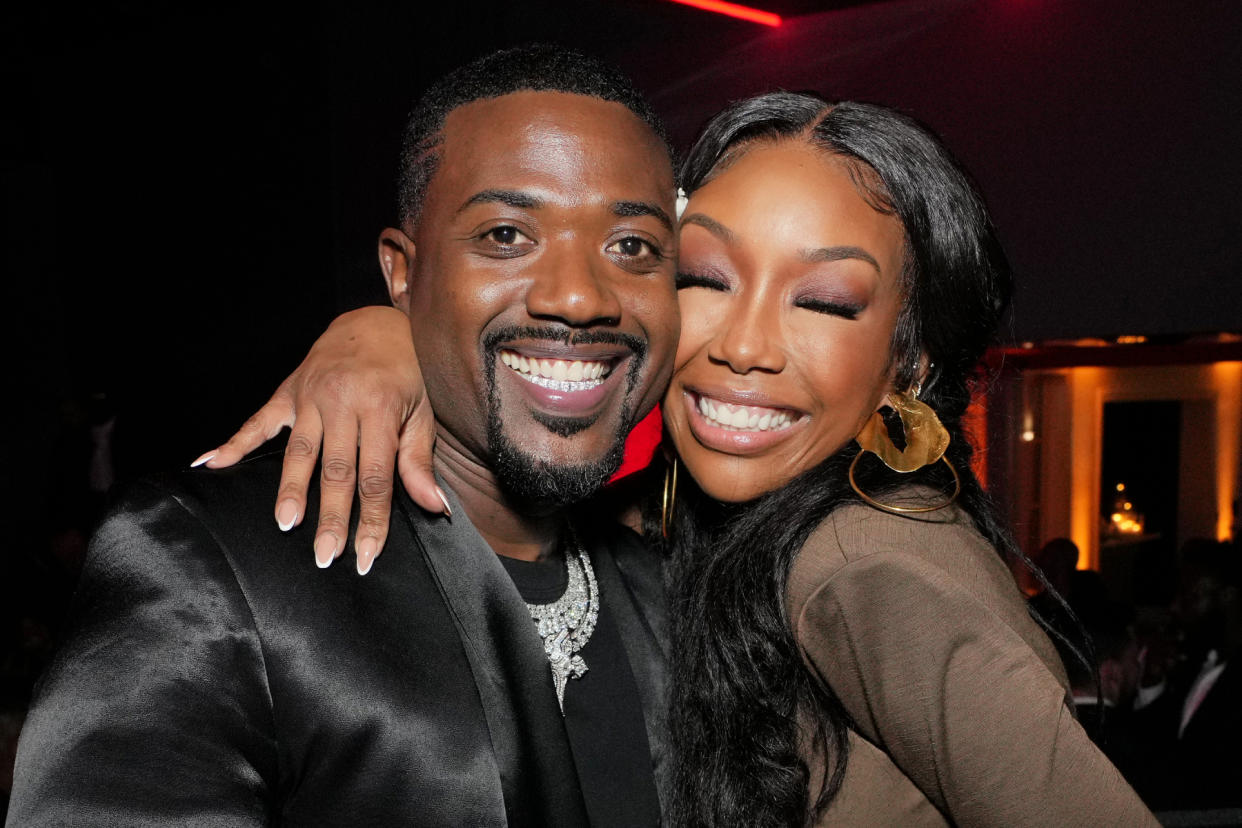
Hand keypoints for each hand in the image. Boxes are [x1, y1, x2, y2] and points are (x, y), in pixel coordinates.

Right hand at [193, 306, 445, 573]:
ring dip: (291, 490)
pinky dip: (233, 443)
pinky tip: (210, 464)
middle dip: (331, 517)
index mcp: (381, 409)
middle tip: (325, 556)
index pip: (375, 477)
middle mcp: (342, 402)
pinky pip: (258, 420)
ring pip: (300, 451)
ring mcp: (311, 395)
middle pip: (336, 470)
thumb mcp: (423, 411)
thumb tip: (434, 506)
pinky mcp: (289, 391)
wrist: (376, 322)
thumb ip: (420, 460)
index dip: (371, 519)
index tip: (365, 556)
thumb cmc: (407, 371)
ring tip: (286, 524)